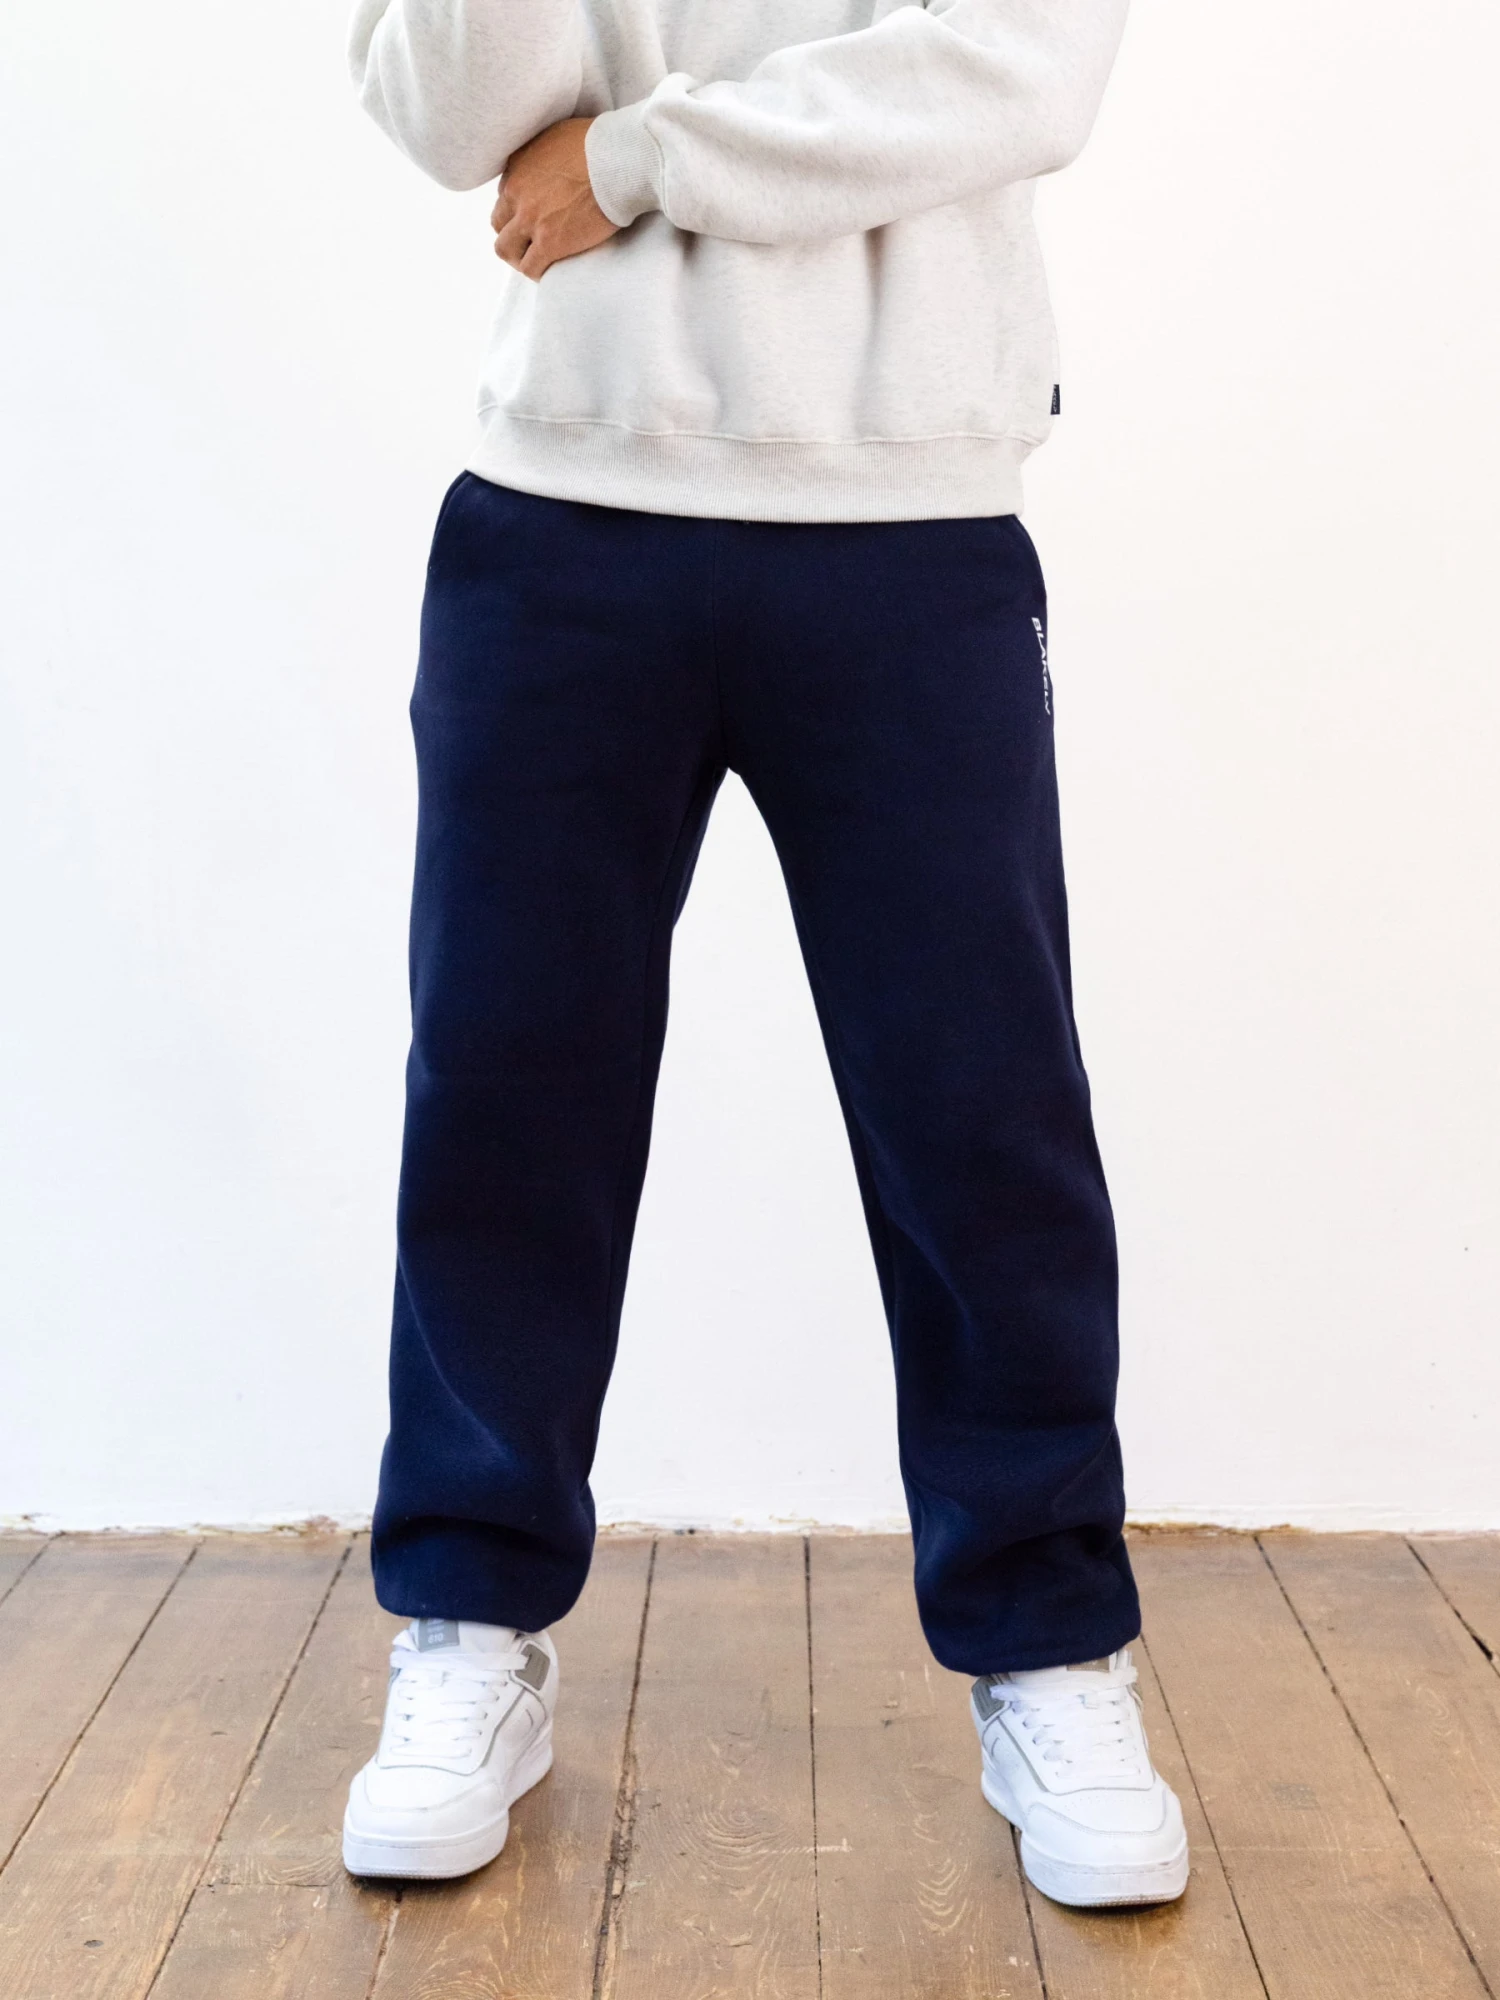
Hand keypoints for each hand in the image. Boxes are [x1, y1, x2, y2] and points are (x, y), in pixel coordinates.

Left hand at [492, 117, 619, 280]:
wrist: (619, 160)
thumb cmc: (601, 142)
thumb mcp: (559, 133)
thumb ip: (545, 152)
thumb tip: (554, 162)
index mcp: (518, 164)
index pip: (506, 194)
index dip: (519, 208)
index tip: (535, 215)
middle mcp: (517, 191)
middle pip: (499, 222)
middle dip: (514, 232)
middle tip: (533, 241)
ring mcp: (531, 219)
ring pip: (506, 248)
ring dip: (519, 256)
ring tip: (538, 260)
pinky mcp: (549, 242)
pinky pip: (531, 268)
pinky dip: (537, 272)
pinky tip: (550, 271)